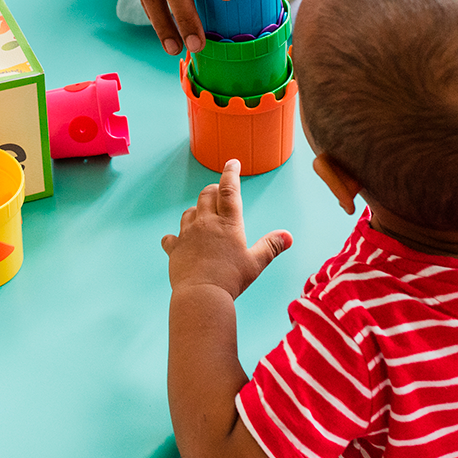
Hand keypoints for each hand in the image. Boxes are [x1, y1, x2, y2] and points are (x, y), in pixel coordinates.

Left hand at [163, 161, 290, 299]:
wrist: (201, 294)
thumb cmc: (231, 279)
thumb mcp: (256, 263)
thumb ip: (271, 246)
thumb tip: (287, 236)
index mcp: (228, 223)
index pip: (229, 189)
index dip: (230, 173)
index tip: (232, 162)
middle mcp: (206, 223)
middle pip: (206, 194)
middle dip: (213, 189)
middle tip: (218, 192)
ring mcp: (188, 234)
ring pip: (189, 211)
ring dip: (196, 210)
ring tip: (202, 216)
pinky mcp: (174, 248)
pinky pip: (171, 238)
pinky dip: (174, 237)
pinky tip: (177, 241)